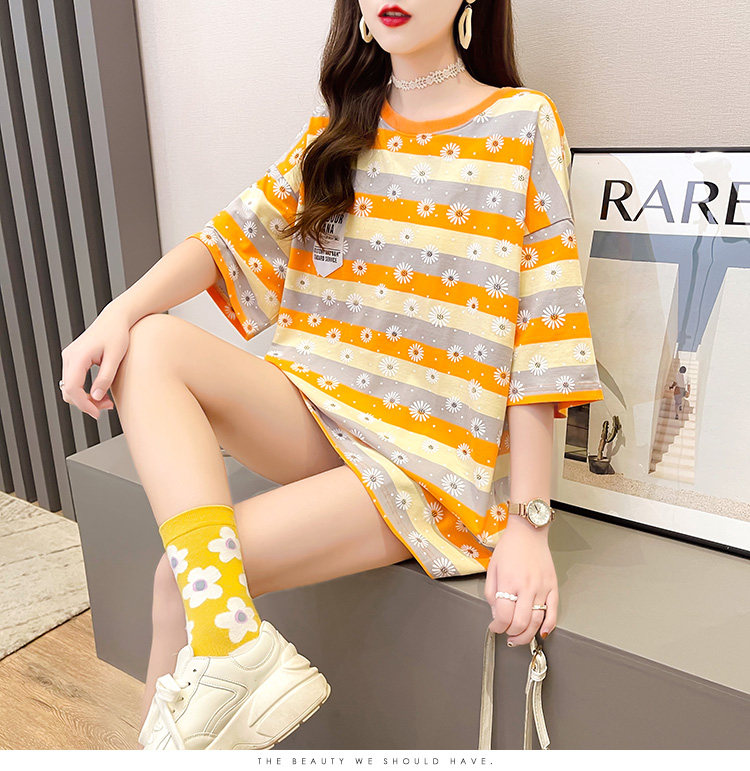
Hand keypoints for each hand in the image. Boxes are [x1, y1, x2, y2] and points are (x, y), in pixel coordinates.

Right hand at [59, 303, 131, 418]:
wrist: (115, 319)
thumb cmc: (117, 334)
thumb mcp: (115, 357)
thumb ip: (105, 378)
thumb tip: (97, 397)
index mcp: (78, 355)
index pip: (72, 387)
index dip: (83, 404)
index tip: (97, 413)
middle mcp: (69, 356)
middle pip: (68, 390)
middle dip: (85, 403)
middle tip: (106, 408)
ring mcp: (69, 357)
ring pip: (69, 387)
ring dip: (85, 398)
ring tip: (107, 402)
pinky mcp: (73, 359)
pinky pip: (73, 381)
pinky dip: (84, 391)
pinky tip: (101, 393)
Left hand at [484, 514, 557, 645]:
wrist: (528, 533)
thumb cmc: (509, 548)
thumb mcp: (492, 569)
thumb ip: (491, 594)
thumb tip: (496, 614)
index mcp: (509, 582)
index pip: (504, 616)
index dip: (497, 627)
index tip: (495, 627)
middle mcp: (526, 587)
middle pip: (521, 623)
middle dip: (512, 634)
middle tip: (507, 634)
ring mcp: (542, 588)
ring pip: (537, 621)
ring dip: (528, 635)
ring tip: (519, 637)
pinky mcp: (553, 587)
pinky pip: (553, 612)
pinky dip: (549, 626)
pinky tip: (542, 632)